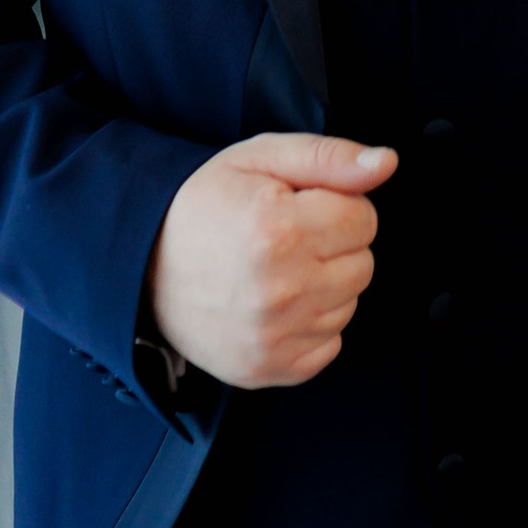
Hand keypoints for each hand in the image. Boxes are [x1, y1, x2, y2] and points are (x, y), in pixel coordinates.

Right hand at [148, 134, 398, 390]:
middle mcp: (280, 291)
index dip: (337, 205)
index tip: (300, 206)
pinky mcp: (270, 369)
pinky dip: (312, 324)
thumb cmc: (205, 205)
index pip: (364, 218)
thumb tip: (386, 162)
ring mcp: (274, 338)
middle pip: (363, 264)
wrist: (142, 265)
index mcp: (278, 231)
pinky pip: (331, 345)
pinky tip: (276, 304)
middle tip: (287, 237)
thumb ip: (330, 158)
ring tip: (277, 269)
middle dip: (334, 244)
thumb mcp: (261, 158)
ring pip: (350, 304)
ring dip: (325, 284)